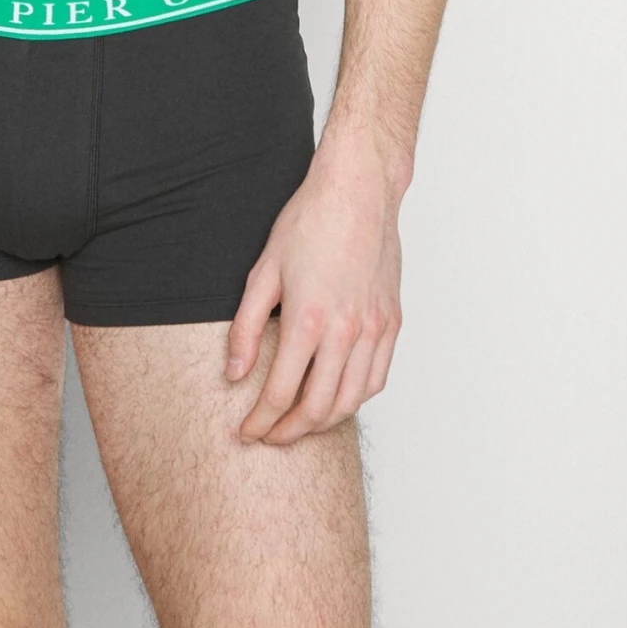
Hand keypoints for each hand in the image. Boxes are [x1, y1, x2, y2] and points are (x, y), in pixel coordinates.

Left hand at [224, 140, 403, 445]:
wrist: (359, 191)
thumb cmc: (309, 222)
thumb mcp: (263, 271)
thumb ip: (247, 328)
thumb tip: (235, 374)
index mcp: (309, 319)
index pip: (281, 393)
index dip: (260, 421)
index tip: (246, 432)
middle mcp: (346, 331)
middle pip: (318, 409)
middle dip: (289, 432)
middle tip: (269, 436)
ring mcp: (374, 329)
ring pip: (351, 401)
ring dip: (323, 422)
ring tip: (298, 424)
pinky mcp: (391, 322)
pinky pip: (376, 379)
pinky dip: (355, 399)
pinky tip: (336, 397)